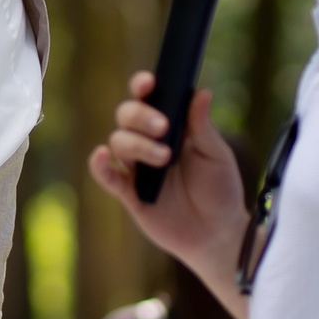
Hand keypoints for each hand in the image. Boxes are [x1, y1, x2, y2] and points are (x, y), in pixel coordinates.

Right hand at [85, 75, 249, 304]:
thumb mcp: (216, 154)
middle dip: (140, 116)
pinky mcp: (129, 194)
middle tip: (163, 128)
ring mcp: (137, 168)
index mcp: (171, 128)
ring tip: (163, 158)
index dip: (143, 87)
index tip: (149, 83)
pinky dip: (98, 166)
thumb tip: (201, 91)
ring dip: (137, 144)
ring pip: (118, 142)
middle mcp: (149, 143)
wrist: (218, 234)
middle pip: (126, 116)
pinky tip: (100, 156)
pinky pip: (107, 176)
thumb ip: (202, 125)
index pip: (149, 100)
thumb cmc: (220, 191)